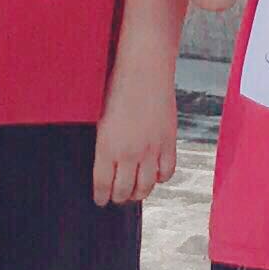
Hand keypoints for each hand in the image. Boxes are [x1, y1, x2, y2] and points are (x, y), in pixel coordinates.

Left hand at [93, 81, 179, 205]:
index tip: (101, 200)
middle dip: (119, 198)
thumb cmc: (117, 87)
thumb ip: (103, 144)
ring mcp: (151, 150)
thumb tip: (104, 166)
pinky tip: (154, 174)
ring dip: (139, 193)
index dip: (101, 197)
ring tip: (135, 191)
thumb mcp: (100, 118)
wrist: (144, 69)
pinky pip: (167, 173)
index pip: (103, 185)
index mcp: (107, 147)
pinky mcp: (169, 143)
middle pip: (124, 191)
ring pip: (147, 187)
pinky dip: (160, 178)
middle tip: (117, 197)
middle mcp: (129, 153)